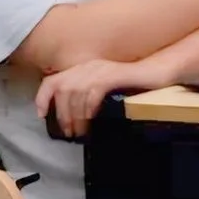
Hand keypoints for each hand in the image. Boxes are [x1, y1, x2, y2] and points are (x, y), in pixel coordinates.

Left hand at [33, 58, 161, 139]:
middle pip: (62, 89)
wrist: (156, 73)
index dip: (42, 97)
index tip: (41, 115)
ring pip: (76, 92)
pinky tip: (91, 120)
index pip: (53, 80)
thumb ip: (86, 96)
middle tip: (67, 132)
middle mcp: (88, 66)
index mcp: (82, 68)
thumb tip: (71, 117)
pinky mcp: (113, 75)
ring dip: (75, 115)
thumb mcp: (102, 88)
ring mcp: (100, 69)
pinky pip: (93, 93)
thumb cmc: (131, 84)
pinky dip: (88, 108)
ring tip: (78, 131)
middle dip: (61, 113)